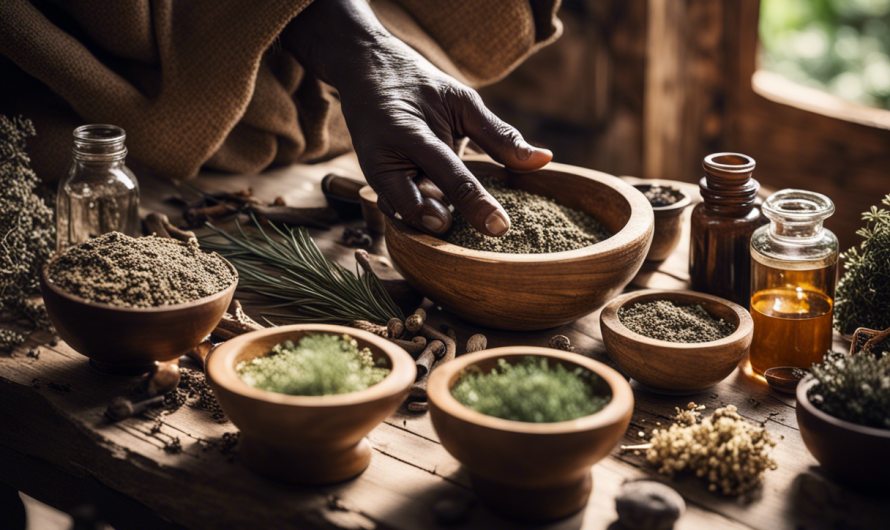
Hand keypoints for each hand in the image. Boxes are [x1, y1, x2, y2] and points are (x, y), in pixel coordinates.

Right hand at [284, 0, 551, 235]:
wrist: (364, 73)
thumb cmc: (420, 86)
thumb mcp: (462, 101)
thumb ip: (499, 135)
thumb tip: (545, 160)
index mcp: (410, 134)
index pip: (448, 175)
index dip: (475, 204)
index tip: (500, 228)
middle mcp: (387, 162)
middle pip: (414, 207)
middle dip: (440, 225)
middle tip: (469, 234)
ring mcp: (377, 179)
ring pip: (403, 218)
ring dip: (428, 227)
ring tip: (456, 230)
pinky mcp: (378, 189)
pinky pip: (400, 215)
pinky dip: (421, 221)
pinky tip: (445, 223)